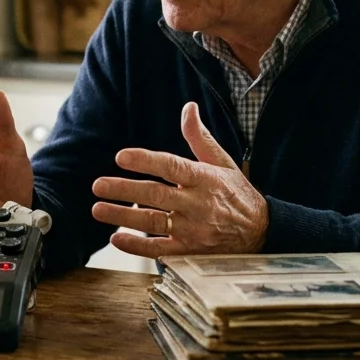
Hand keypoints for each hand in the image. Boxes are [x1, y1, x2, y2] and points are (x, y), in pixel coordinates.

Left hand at [91, 102, 267, 257]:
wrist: (262, 233)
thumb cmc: (237, 194)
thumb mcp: (223, 162)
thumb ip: (199, 137)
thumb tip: (188, 107)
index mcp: (205, 179)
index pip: (172, 166)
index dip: (145, 161)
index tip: (120, 157)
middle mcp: (198, 204)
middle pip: (156, 195)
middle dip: (125, 189)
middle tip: (98, 185)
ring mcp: (194, 230)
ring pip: (153, 222)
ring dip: (123, 216)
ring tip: (98, 209)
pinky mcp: (191, 252)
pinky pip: (160, 250)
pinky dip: (137, 246)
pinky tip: (116, 239)